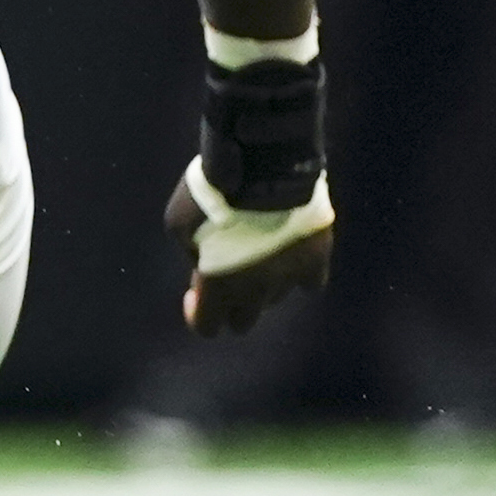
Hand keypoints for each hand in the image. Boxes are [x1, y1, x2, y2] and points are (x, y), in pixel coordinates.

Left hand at [164, 164, 333, 338]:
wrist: (261, 168)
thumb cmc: (209, 195)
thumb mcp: (179, 225)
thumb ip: (193, 253)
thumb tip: (204, 266)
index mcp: (218, 285)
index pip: (207, 326)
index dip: (199, 315)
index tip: (196, 294)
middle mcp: (255, 290)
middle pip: (243, 321)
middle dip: (232, 307)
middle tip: (228, 279)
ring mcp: (289, 276)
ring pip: (274, 300)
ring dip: (263, 288)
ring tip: (259, 257)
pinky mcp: (317, 259)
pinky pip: (310, 283)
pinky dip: (299, 276)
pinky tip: (291, 258)